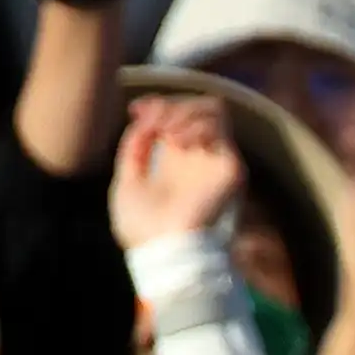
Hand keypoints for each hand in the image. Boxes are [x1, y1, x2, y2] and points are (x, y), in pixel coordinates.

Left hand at [110, 96, 244, 248]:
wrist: (161, 249)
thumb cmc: (140, 225)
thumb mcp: (126, 182)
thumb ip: (133, 149)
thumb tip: (142, 118)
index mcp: (171, 161)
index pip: (175, 117)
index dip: (157, 105)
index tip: (135, 108)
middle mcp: (195, 157)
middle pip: (194, 108)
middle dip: (169, 106)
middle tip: (152, 122)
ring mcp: (213, 159)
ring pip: (213, 110)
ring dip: (184, 112)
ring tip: (166, 133)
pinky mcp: (229, 166)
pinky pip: (221, 128)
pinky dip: (197, 125)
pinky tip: (179, 142)